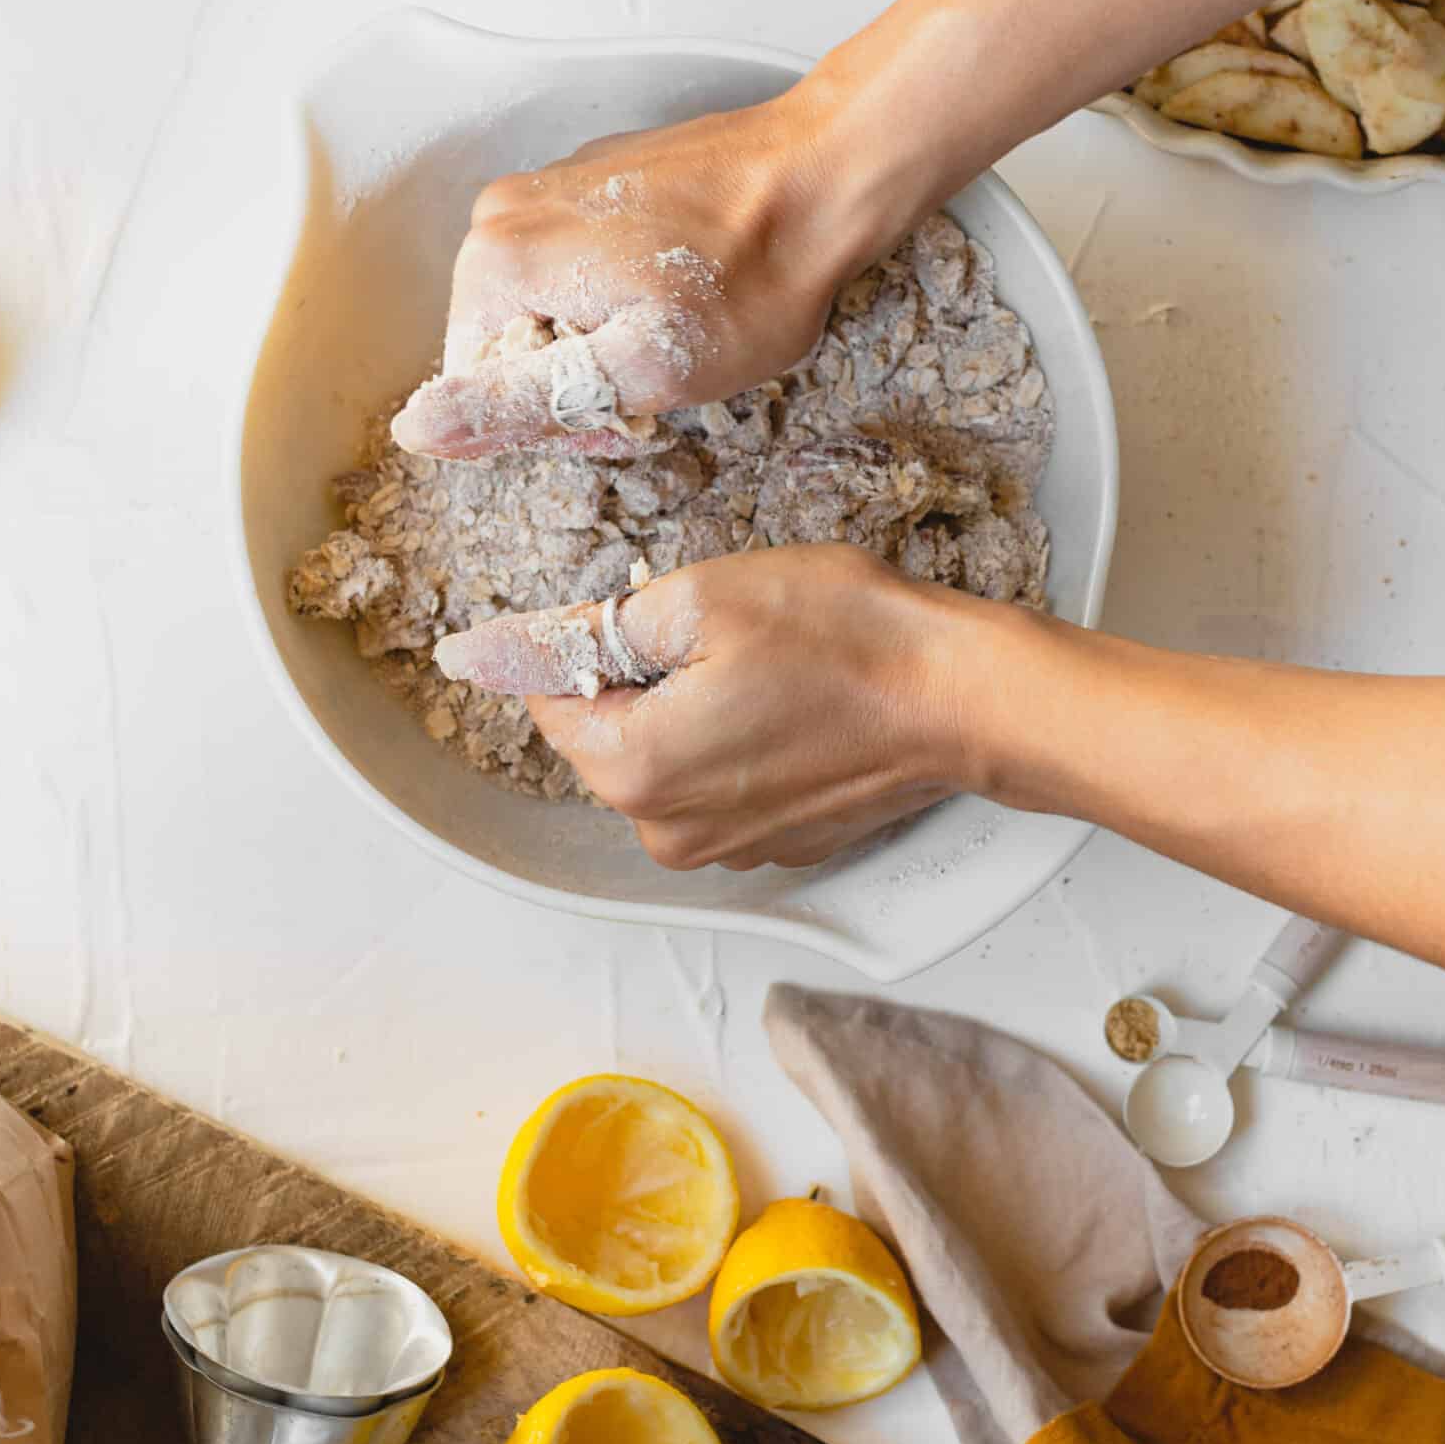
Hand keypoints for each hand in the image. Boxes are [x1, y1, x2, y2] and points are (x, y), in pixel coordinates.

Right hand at [391, 90, 874, 461]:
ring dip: (604, 341)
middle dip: (581, 382)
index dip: (558, 423)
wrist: (824, 175)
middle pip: (509, 346)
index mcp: (496, 263)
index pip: (480, 391)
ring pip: (545, 308)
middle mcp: (502, 214)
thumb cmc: (751, 278)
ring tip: (681, 336)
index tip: (633, 415)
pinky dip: (620, 295)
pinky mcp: (593, 179)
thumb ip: (520, 402)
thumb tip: (416, 430)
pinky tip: (684, 295)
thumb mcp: (638, 369)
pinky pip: (576, 265)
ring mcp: (548, 187)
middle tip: (664, 384)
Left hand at [435, 545, 983, 868]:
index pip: (548, 698)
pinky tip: (795, 699)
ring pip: (668, 753)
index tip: (651, 605)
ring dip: (695, 702)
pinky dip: (742, 736)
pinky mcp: (778, 842)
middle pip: (608, 732)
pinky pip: (724, 778)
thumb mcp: (700, 596)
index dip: (590, 635)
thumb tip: (482, 652)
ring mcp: (728, 847)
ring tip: (769, 663)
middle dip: (645, 673)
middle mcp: (669, 831)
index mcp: (633, 772)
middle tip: (726, 629)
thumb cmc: (846, 639)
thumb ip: (585, 630)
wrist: (962, 698)